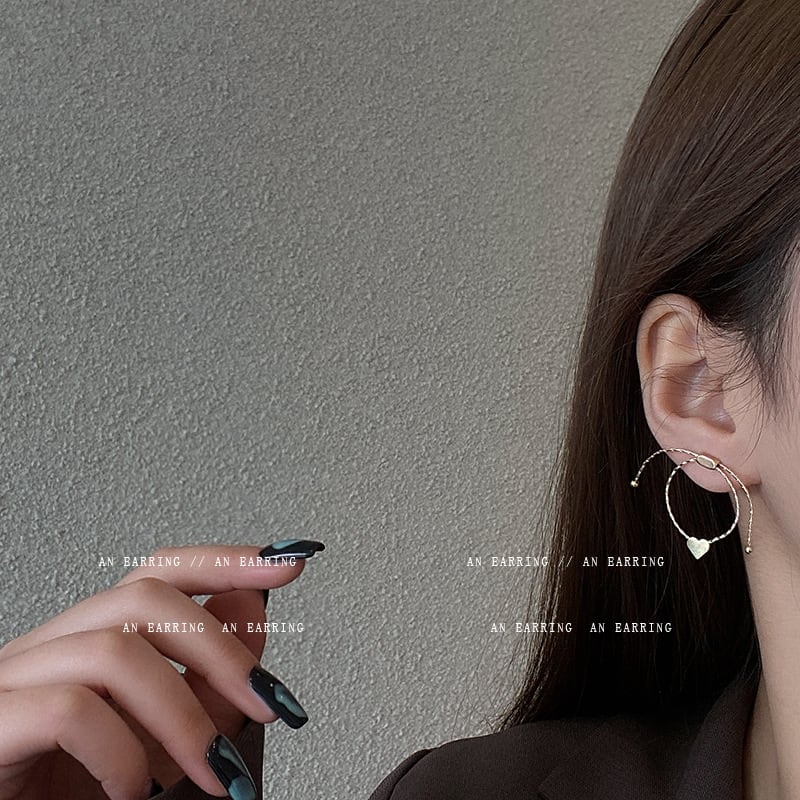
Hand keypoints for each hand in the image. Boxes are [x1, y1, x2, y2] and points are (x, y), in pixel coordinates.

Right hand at [0, 541, 323, 799]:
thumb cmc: (82, 795)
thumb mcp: (167, 737)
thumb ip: (208, 678)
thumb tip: (252, 605)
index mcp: (90, 637)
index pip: (158, 572)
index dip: (225, 560)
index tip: (290, 562)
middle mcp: (50, 644)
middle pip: (143, 598)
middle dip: (221, 651)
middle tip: (268, 704)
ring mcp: (15, 679)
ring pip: (113, 651)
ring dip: (184, 715)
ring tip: (213, 769)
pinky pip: (68, 709)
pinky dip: (122, 752)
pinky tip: (138, 790)